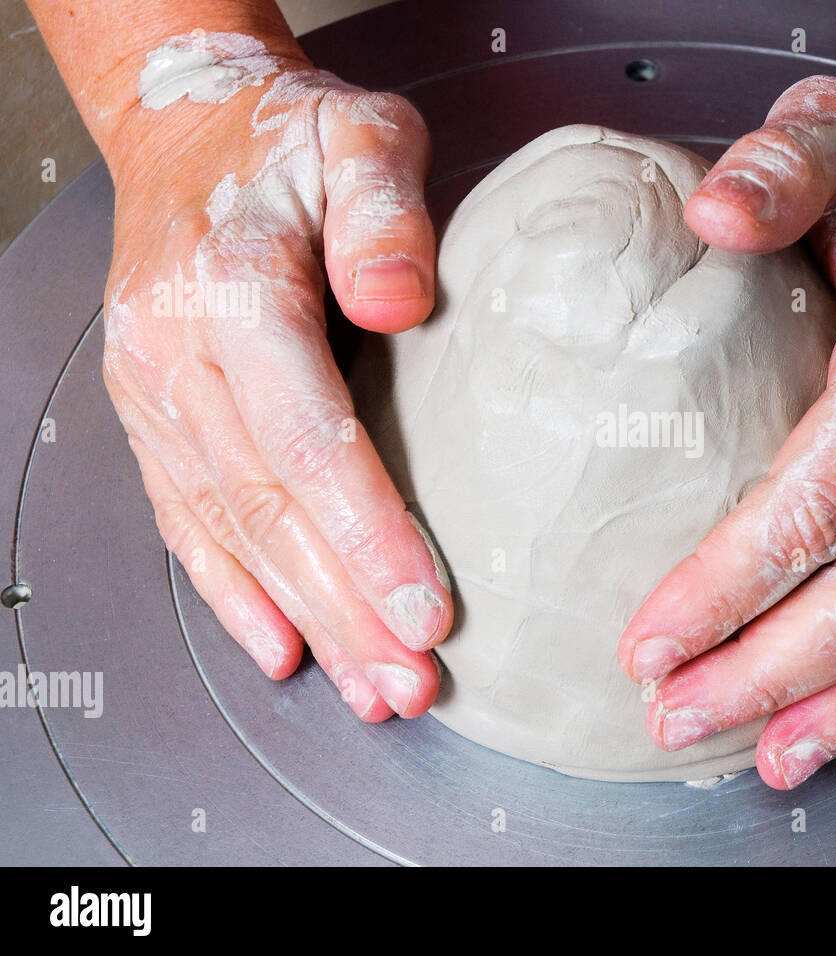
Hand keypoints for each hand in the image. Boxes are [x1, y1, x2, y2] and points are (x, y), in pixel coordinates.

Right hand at [102, 63, 451, 718]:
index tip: (424, 611)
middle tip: (413, 682)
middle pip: (267, 508)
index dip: (365, 532)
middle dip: (344, 609)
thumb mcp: (358, 134)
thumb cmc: (290, 139)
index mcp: (228, 287)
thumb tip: (398, 304)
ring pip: (230, 532)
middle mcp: (175, 356)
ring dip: (303, 620)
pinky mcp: (157, 421)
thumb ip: (385, 211)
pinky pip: (191, 523)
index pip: (305, 436)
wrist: (193, 131)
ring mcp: (154, 396)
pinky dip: (235, 595)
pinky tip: (281, 650)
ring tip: (372, 691)